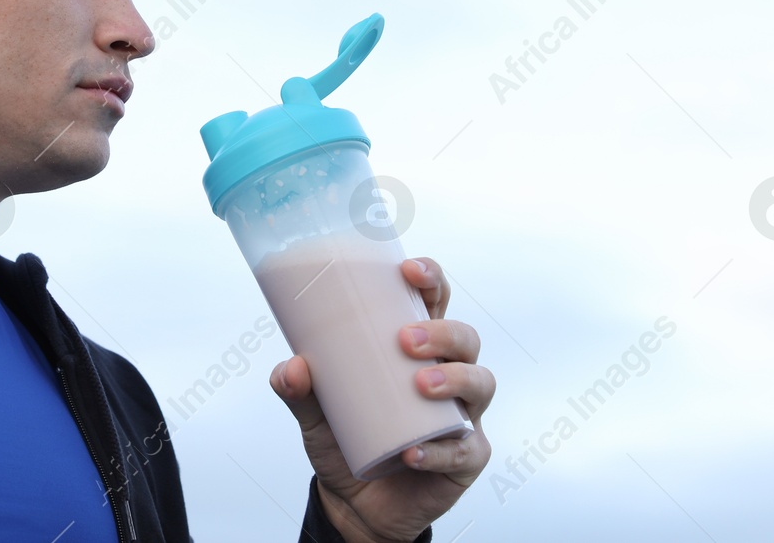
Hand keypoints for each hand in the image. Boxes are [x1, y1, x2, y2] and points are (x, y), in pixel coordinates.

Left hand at [268, 256, 494, 542]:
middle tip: (404, 340)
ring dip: (454, 378)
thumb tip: (292, 365)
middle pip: (465, 339)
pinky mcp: (466, 458)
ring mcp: (462, 416)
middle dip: (442, 332)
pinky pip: (466, 449)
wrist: (354, 503)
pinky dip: (440, 450)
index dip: (431, 279)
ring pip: (481, 383)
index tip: (409, 270)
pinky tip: (412, 452)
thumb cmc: (344, 439)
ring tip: (419, 384)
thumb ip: (296, 388)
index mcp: (416, 350)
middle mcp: (448, 375)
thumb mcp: (314, 412)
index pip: (434, 303)